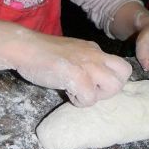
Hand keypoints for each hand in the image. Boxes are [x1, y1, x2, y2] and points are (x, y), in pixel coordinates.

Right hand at [13, 33, 131, 106]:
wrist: (24, 47)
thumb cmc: (42, 53)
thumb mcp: (72, 54)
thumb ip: (84, 63)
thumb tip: (91, 81)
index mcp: (94, 50)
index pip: (121, 66)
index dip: (111, 80)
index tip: (93, 84)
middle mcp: (95, 55)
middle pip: (123, 76)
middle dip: (109, 89)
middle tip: (89, 90)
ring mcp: (87, 65)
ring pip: (114, 87)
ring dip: (97, 96)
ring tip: (78, 92)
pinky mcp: (76, 75)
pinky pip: (90, 98)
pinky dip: (79, 101)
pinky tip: (66, 93)